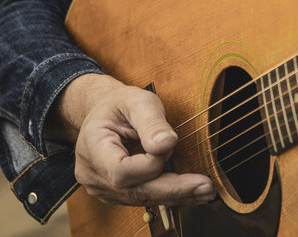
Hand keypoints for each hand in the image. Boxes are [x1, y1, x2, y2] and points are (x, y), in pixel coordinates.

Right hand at [56, 73, 216, 206]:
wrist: (105, 113)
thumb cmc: (121, 104)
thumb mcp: (137, 100)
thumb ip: (151, 121)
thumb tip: (166, 144)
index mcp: (91, 148)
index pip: (122, 170)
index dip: (151, 163)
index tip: (171, 144)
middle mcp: (93, 175)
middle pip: (134, 191)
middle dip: (172, 189)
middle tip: (206, 187)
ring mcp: (103, 188)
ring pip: (142, 197)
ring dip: (175, 195)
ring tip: (206, 191)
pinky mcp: (118, 193)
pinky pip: (144, 197)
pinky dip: (168, 194)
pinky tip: (192, 192)